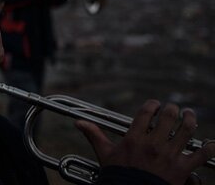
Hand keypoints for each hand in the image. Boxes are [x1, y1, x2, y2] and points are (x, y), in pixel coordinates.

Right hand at [76, 100, 214, 184]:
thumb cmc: (118, 176)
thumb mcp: (105, 155)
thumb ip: (94, 135)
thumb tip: (78, 122)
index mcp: (135, 138)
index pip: (146, 112)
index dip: (153, 104)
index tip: (155, 104)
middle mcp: (154, 144)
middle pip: (168, 116)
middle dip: (172, 109)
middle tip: (173, 108)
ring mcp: (170, 156)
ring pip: (187, 130)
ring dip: (190, 119)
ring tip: (189, 114)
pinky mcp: (183, 169)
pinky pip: (201, 155)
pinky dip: (208, 148)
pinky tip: (209, 143)